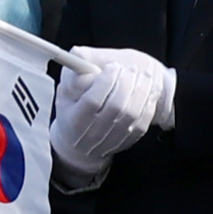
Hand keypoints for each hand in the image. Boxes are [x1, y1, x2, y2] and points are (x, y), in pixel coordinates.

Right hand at [56, 43, 176, 170]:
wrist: (78, 147)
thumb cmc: (70, 115)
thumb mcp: (63, 96)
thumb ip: (74, 81)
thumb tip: (86, 67)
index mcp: (74, 121)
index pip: (92, 101)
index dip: (105, 81)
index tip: (112, 66)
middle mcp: (94, 132)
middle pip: (116, 106)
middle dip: (126, 83)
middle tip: (129, 68)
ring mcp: (113, 138)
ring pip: (133, 113)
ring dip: (141, 90)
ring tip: (143, 74)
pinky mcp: (130, 139)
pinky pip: (144, 119)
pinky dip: (149, 102)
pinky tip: (148, 89)